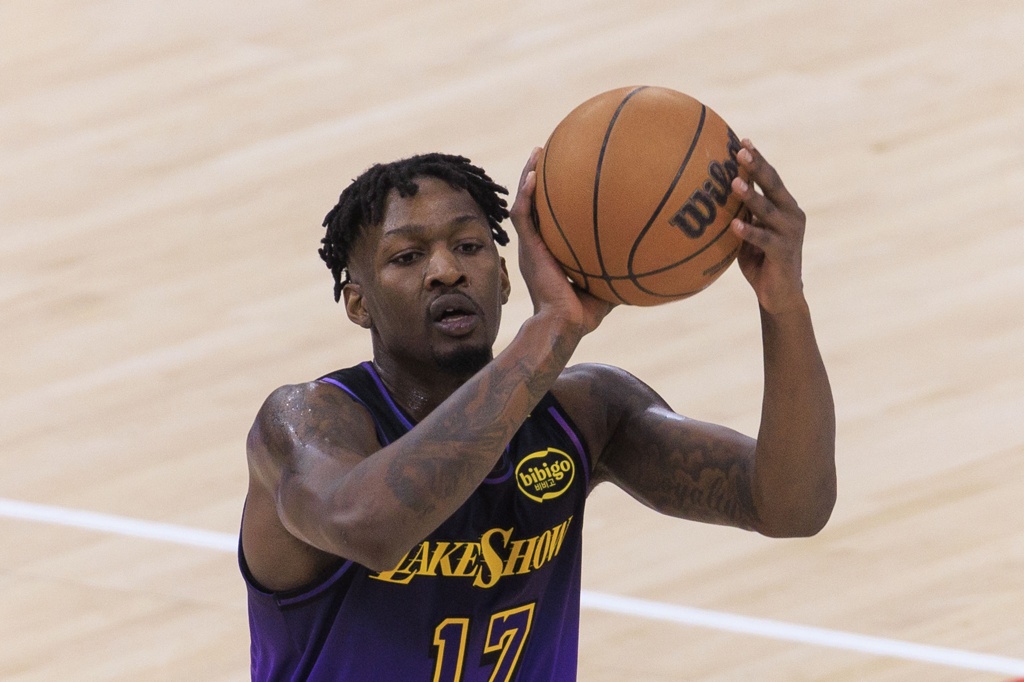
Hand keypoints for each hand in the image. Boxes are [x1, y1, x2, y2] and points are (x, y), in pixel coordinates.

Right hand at [509, 148, 615, 334]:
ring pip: (524, 204)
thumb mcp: (605, 287)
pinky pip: (523, 216)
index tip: (564, 178)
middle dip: (538, 179)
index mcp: (549, 253)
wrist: (562, 325)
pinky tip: (533, 176)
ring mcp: (531, 247)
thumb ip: (617, 269)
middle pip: (534, 205)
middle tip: (547, 154)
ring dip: (528, 177)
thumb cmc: (582, 314)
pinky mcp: (528, 249)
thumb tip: (645, 260)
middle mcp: (537, 246)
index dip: (552, 200)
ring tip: (537, 153)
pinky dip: (526, 194)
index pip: (549, 221)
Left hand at [730, 140, 807, 314]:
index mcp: (784, 207)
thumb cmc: (760, 261)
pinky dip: (749, 232)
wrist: (780, 295)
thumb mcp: (749, 233)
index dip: (757, 159)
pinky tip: (735, 225)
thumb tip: (714, 193)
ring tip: (735, 183)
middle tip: (741, 150)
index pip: (770, 178)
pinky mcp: (784, 253)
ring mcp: (790, 233)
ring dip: (751, 196)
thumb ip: (741, 213)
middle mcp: (791, 215)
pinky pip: (764, 240)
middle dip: (758, 166)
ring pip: (769, 210)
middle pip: (773, 185)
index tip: (742, 140)